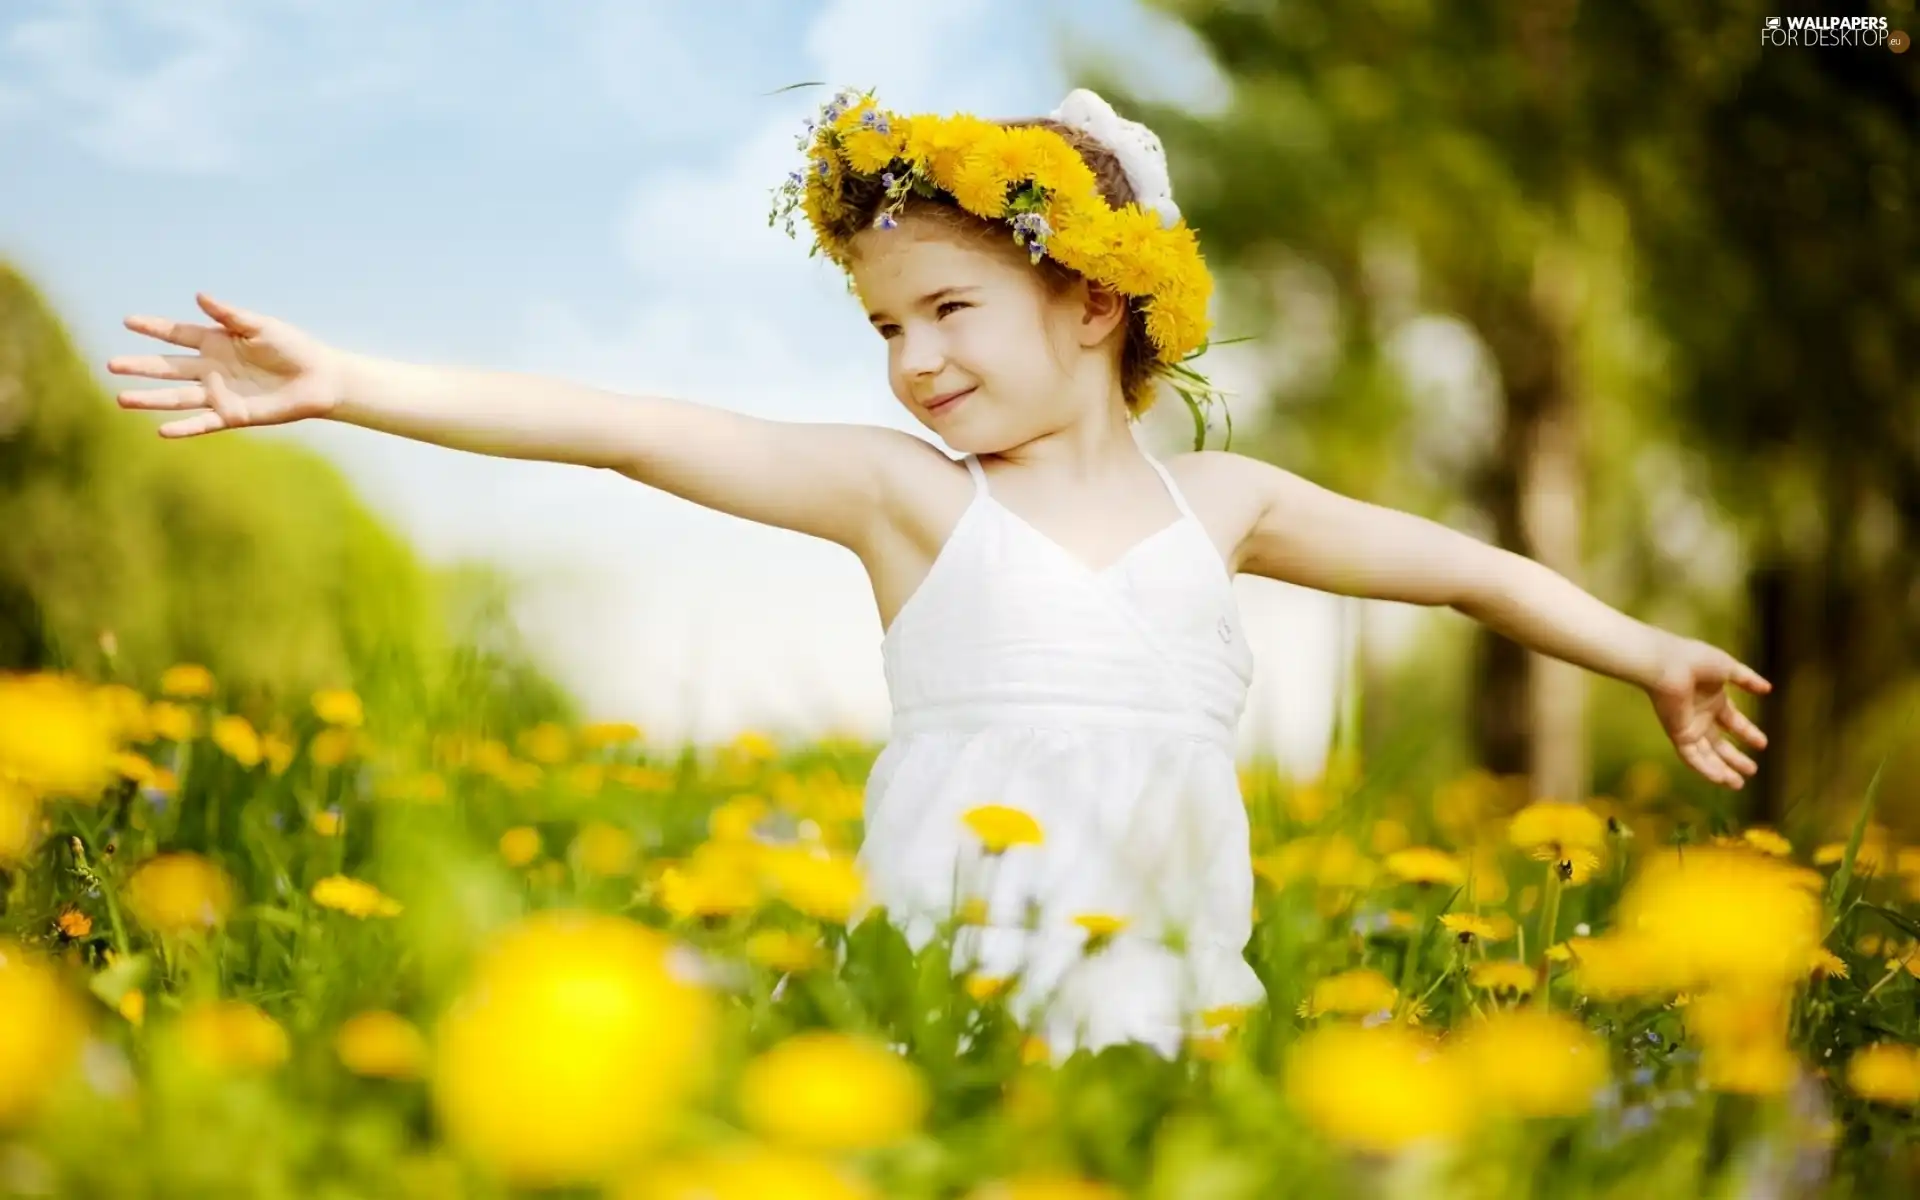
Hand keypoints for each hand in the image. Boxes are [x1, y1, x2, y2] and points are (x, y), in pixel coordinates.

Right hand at [108, 294, 345, 437]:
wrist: (319, 379)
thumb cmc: (292, 347)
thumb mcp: (260, 326)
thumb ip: (229, 315)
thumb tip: (199, 296)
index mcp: (215, 342)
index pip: (177, 334)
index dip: (154, 328)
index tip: (127, 321)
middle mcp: (211, 368)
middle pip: (168, 367)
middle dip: (140, 366)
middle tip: (110, 365)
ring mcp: (219, 393)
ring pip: (177, 397)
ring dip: (150, 399)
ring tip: (121, 399)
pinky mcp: (232, 415)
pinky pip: (203, 422)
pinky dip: (184, 427)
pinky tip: (162, 431)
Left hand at [1644, 636, 1771, 788]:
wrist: (1668, 663)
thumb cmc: (1695, 660)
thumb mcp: (1728, 667)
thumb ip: (1747, 679)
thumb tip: (1768, 689)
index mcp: (1713, 700)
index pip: (1733, 722)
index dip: (1747, 733)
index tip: (1763, 744)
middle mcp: (1701, 716)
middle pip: (1720, 743)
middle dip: (1736, 758)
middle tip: (1753, 771)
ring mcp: (1689, 726)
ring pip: (1707, 755)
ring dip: (1722, 770)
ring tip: (1739, 784)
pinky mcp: (1678, 734)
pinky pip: (1692, 757)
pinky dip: (1705, 769)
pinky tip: (1721, 779)